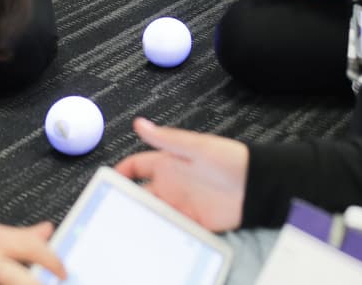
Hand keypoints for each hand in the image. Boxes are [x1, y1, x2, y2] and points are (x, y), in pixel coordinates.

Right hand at [114, 118, 247, 231]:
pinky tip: (153, 238)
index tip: (104, 183)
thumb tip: (140, 123)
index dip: (119, 174)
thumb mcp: (196, 147)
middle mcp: (171, 184)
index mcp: (167, 163)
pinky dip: (161, 233)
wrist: (256, 186)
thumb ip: (166, 139)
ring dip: (142, 220)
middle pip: (139, 195)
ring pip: (152, 214)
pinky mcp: (192, 222)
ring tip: (128, 229)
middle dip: (125, 202)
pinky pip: (170, 230)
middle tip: (111, 212)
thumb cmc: (230, 159)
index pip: (135, 167)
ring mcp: (180, 204)